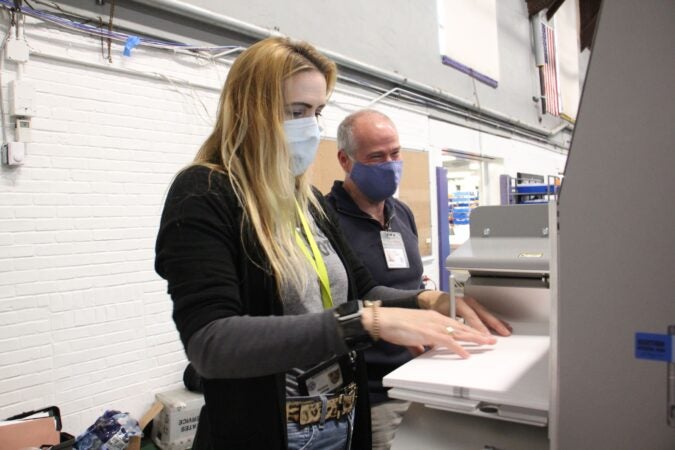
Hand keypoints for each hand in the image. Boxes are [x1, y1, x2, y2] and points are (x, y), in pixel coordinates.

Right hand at [361, 306, 495, 358]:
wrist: (383, 319)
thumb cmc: (393, 325)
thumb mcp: (410, 336)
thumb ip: (418, 344)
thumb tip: (421, 352)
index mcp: (432, 317)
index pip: (455, 324)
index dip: (468, 330)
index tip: (478, 335)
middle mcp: (435, 318)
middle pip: (461, 326)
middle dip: (477, 333)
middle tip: (490, 339)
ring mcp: (432, 325)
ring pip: (459, 332)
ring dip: (474, 339)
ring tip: (486, 344)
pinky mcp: (427, 332)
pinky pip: (447, 341)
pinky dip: (458, 348)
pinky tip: (466, 354)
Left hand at [416, 291, 511, 336]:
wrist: (433, 298)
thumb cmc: (436, 308)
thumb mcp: (439, 318)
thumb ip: (447, 328)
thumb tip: (453, 339)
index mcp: (458, 303)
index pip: (472, 317)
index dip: (479, 328)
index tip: (486, 337)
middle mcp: (466, 301)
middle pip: (483, 314)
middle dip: (495, 324)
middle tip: (504, 333)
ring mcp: (471, 302)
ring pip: (486, 313)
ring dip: (496, 322)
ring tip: (506, 329)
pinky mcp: (473, 304)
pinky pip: (484, 312)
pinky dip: (493, 319)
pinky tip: (500, 324)